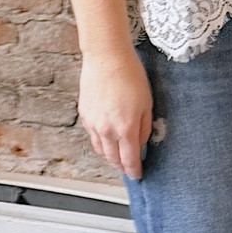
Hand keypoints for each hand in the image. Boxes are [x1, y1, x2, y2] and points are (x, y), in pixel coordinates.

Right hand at [79, 47, 154, 179]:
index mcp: (126, 128)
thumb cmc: (130, 75)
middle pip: (113, 159)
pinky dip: (100, 141)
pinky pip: (92, 136)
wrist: (107, 57)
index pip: (130, 160)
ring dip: (110, 156)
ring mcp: (93, 123)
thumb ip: (144, 128)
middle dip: (122, 166)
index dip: (134, 171)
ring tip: (117, 155)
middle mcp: (107, 130)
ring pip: (100, 150)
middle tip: (128, 167)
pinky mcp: (84, 115)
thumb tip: (141, 143)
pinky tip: (107, 136)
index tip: (137, 175)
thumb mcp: (147, 103)